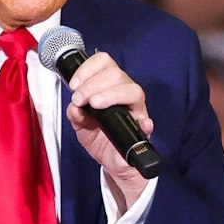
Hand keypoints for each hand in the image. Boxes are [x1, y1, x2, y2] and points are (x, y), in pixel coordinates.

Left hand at [64, 52, 153, 210]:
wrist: (110, 161)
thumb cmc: (98, 137)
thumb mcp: (80, 124)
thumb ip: (75, 113)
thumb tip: (75, 108)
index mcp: (109, 86)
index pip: (104, 62)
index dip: (88, 68)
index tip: (74, 84)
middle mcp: (125, 94)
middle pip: (117, 74)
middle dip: (93, 84)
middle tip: (80, 99)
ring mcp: (136, 111)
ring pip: (133, 91)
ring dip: (112, 95)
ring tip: (95, 105)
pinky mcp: (143, 130)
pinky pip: (148, 123)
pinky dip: (145, 123)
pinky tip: (141, 124)